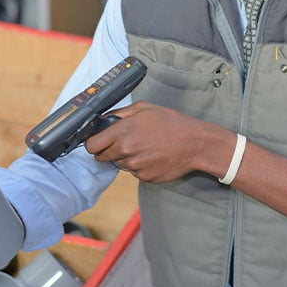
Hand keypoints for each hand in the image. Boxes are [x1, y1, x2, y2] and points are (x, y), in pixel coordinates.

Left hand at [83, 101, 227, 183]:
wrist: (195, 143)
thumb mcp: (145, 108)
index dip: (93, 143)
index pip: (92, 145)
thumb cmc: (172, 123)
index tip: (97, 141)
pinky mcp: (144, 177)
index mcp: (123, 132)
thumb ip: (120, 113)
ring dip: (125, 157)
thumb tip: (104, 119)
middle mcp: (126, 151)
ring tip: (144, 146)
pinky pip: (134, 172)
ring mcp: (135, 167)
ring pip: (119, 164)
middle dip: (107, 150)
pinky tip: (152, 155)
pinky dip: (139, 165)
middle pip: (101, 157)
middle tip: (122, 142)